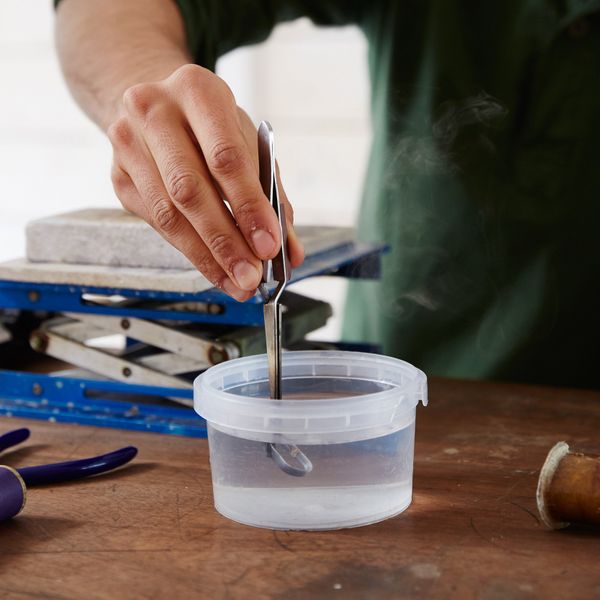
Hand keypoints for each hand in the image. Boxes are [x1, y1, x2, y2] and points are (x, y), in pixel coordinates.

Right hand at [107, 64, 303, 300]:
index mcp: (198, 91)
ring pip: (168, 214)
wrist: (156, 106)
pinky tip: (213, 268)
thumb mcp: (247, 143)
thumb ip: (272, 196)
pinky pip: (156, 224)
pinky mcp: (119, 177)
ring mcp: (128, 144)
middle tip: (251, 276)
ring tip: (236, 282)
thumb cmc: (211, 127)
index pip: (225, 157)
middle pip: (190, 190)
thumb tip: (290, 251)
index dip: (249, 206)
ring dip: (207, 256)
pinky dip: (190, 252)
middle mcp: (154, 111)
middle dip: (225, 241)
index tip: (269, 245)